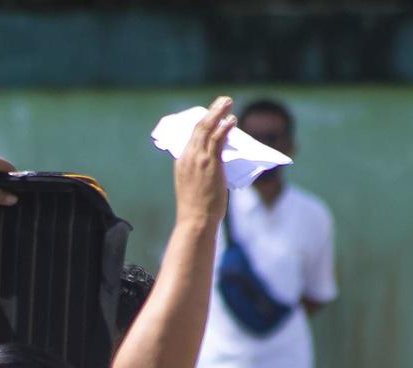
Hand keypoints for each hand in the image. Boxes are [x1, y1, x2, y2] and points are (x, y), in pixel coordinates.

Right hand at [174, 96, 236, 223]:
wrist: (196, 220)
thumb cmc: (197, 207)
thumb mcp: (194, 184)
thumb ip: (202, 169)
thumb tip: (218, 161)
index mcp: (181, 161)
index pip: (191, 136)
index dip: (202, 123)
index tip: (212, 115)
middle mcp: (187, 156)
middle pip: (198, 127)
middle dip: (211, 111)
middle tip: (222, 101)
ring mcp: (198, 158)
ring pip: (207, 128)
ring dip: (218, 112)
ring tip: (228, 102)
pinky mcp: (209, 162)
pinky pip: (217, 139)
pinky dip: (224, 127)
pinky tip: (231, 120)